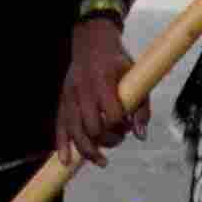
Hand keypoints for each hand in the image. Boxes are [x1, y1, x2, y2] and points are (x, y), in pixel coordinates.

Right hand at [57, 22, 141, 161]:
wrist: (92, 40)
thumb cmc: (117, 61)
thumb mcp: (135, 77)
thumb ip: (141, 107)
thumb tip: (140, 136)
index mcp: (103, 81)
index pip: (112, 115)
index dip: (122, 126)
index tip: (128, 126)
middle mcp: (83, 90)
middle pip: (93, 128)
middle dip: (108, 140)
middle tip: (119, 137)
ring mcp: (70, 96)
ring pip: (75, 132)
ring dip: (88, 151)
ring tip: (102, 160)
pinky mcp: (62, 100)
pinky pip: (60, 126)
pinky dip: (62, 145)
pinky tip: (66, 161)